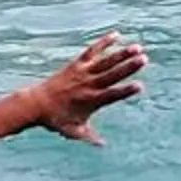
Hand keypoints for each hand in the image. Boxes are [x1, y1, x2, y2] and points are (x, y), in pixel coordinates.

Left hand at [18, 32, 147, 143]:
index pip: (112, 95)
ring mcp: (82, 73)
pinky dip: (104, 43)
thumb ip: (90, 136)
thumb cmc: (56, 119)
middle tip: (144, 59)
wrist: (36, 104)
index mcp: (91, 101)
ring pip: (105, 61)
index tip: (140, 86)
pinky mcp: (77, 65)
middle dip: (128, 67)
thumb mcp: (73, 131)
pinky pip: (92, 51)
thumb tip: (103, 145)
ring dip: (121, 54)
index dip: (126, 90)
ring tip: (137, 47)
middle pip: (112, 75)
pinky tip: (116, 35)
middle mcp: (88, 85)